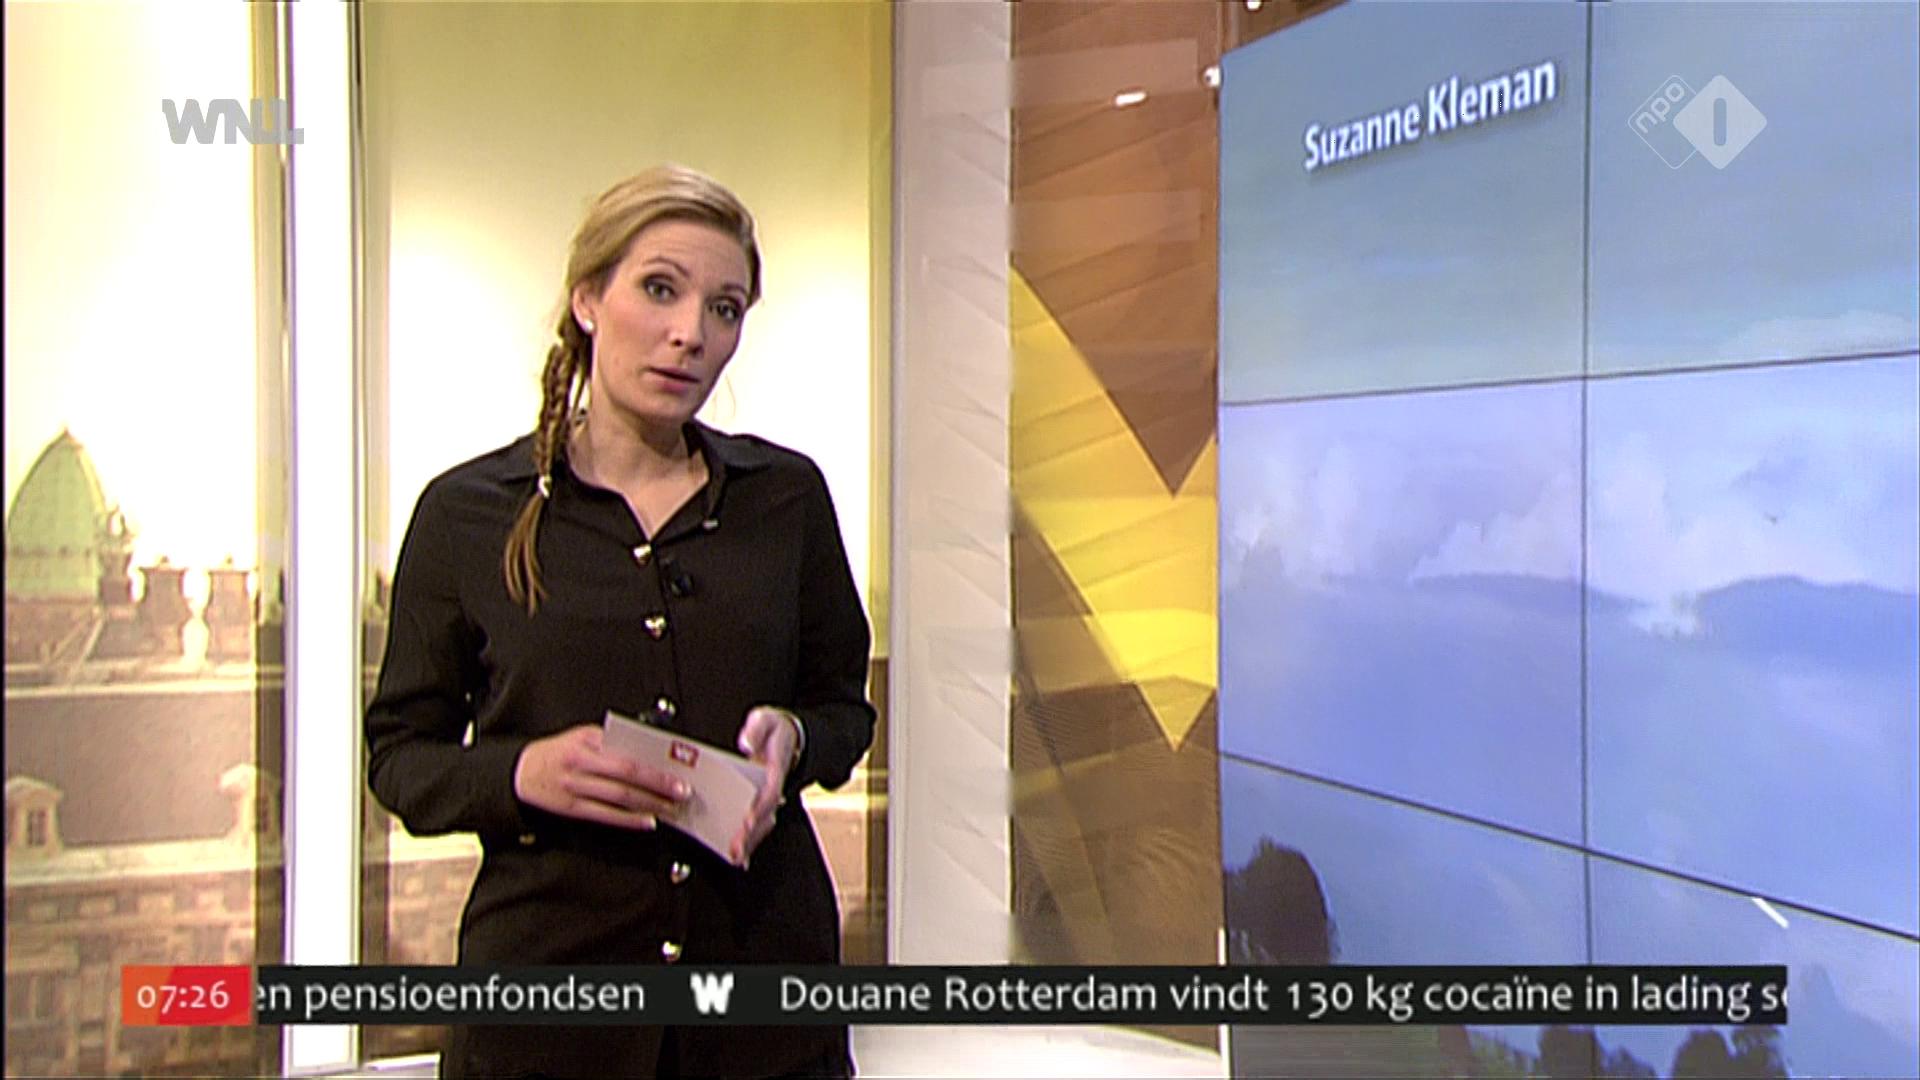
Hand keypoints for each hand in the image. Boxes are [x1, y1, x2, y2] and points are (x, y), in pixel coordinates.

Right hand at [513, 725, 689, 830]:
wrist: (521, 771)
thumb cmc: (557, 752)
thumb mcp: (581, 736)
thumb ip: (610, 742)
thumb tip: (645, 752)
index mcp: (587, 740)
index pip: (626, 750)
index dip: (652, 761)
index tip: (674, 767)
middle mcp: (582, 762)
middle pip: (627, 773)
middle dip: (658, 784)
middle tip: (681, 790)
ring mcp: (576, 787)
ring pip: (619, 797)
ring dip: (649, 804)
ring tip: (670, 808)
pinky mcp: (573, 808)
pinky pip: (606, 815)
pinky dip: (630, 820)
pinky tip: (647, 821)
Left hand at [730, 706, 799, 866]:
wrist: (793, 737)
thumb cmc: (776, 730)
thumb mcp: (766, 719)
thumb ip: (756, 729)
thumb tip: (745, 743)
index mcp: (775, 769)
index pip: (769, 791)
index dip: (759, 807)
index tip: (747, 820)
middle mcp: (774, 787)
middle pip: (765, 815)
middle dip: (751, 834)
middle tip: (735, 850)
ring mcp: (770, 798)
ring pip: (763, 824)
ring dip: (750, 842)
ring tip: (735, 857)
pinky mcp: (763, 803)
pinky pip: (758, 825)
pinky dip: (750, 842)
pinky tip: (739, 857)